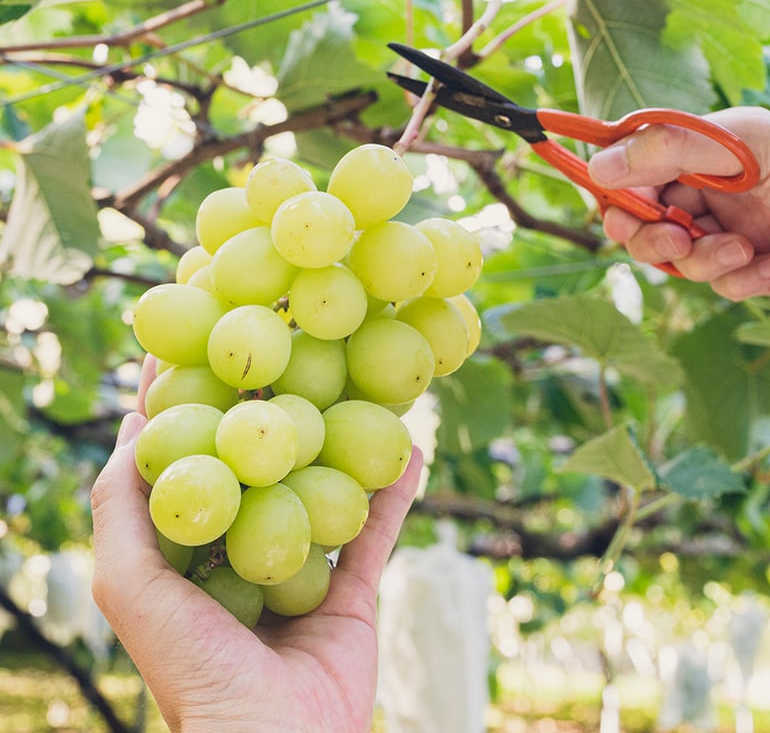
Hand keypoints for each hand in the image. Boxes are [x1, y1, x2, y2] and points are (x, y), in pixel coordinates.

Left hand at [91, 356, 422, 732]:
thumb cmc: (191, 668)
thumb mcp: (131, 586)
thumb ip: (123, 509)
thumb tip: (133, 428)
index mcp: (191, 548)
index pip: (190, 456)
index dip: (190, 397)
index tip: (200, 339)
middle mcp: (245, 549)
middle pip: (261, 461)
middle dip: (271, 407)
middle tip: (289, 347)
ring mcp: (301, 568)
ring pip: (323, 488)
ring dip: (341, 440)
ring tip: (358, 386)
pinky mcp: (349, 592)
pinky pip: (376, 530)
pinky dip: (395, 491)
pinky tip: (410, 446)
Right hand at [587, 106, 769, 299]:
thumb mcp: (740, 145)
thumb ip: (667, 149)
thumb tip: (597, 166)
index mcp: (695, 156)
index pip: (632, 179)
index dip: (618, 201)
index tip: (625, 216)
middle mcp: (704, 195)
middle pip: (643, 228)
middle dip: (655, 240)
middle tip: (676, 240)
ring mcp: (725, 232)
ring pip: (680, 263)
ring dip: (706, 262)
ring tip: (744, 251)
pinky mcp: (750, 267)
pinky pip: (721, 285)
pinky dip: (741, 281)